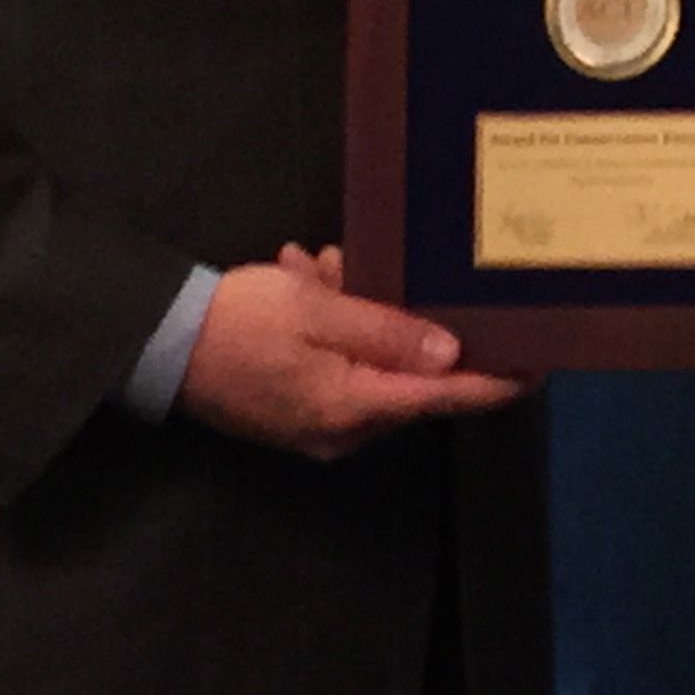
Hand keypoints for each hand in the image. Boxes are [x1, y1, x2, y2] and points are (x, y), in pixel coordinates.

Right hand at [178, 249, 522, 456]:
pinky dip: (332, 323)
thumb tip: (451, 355)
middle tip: (377, 266)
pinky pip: (337, 365)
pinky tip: (307, 277)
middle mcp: (344, 429)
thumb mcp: (318, 310)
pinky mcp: (296, 410)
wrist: (156, 343)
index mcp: (355, 406)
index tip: (539, 362)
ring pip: (369, 362)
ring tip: (322, 266)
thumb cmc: (241, 322)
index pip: (445, 399)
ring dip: (358, 310)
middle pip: (408, 377)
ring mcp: (317, 424)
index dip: (495, 380)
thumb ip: (388, 331)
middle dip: (405, 317)